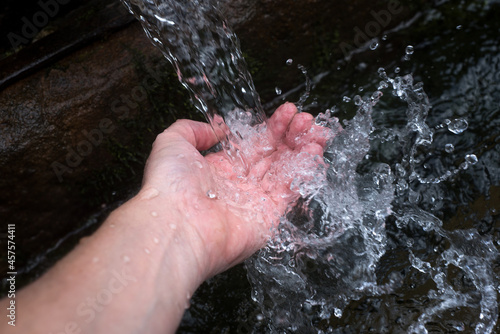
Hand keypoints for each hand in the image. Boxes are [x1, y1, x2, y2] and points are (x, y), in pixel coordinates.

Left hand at [138, 102, 331, 278]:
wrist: (176, 226)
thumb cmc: (170, 186)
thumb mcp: (171, 142)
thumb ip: (192, 129)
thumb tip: (217, 128)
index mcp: (220, 168)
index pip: (254, 143)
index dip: (273, 127)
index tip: (287, 112)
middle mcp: (240, 184)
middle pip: (274, 155)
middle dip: (292, 135)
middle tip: (305, 119)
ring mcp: (255, 201)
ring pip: (286, 170)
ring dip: (303, 149)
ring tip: (317, 132)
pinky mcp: (269, 217)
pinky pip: (291, 191)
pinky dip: (305, 171)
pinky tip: (314, 152)